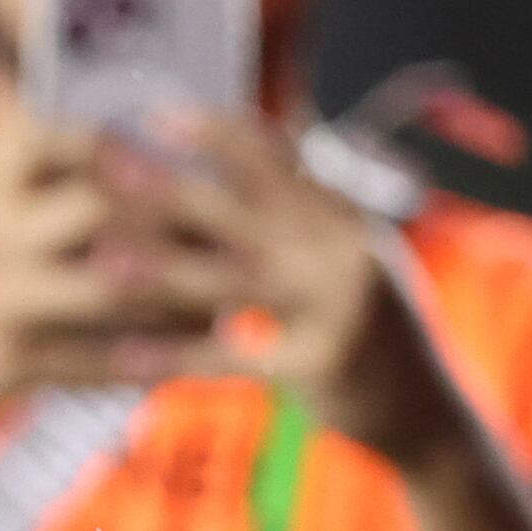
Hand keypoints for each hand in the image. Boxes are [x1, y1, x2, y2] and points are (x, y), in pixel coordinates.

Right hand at [0, 96, 218, 488]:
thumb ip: (33, 199)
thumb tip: (123, 167)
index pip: (68, 142)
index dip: (138, 148)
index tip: (198, 163)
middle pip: (108, 207)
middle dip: (184, 225)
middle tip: (247, 241)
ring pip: (115, 286)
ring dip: (181, 300)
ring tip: (233, 308)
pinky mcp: (5, 362)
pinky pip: (97, 360)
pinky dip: (150, 364)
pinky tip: (192, 367)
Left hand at [125, 109, 474, 466]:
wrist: (429, 417)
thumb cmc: (369, 333)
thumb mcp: (351, 259)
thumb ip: (309, 210)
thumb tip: (274, 139)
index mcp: (347, 218)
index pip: (280, 160)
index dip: (218, 133)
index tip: (156, 113)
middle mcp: (346, 252)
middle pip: (246, 210)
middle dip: (172, 187)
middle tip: (106, 167)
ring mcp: (338, 308)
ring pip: (233, 280)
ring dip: (163, 269)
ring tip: (102, 262)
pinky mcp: (322, 365)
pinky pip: (232, 360)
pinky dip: (175, 357)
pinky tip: (122, 357)